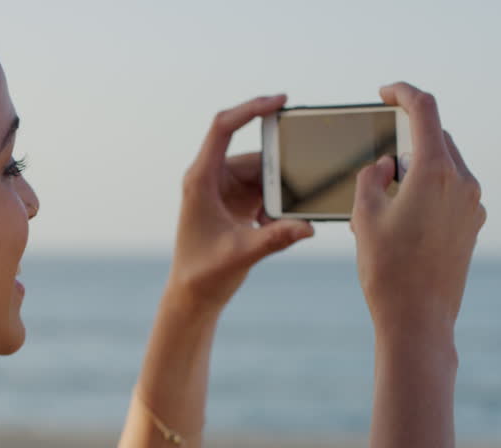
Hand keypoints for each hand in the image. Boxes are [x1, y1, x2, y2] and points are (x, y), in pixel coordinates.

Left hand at [169, 94, 314, 314]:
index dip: (250, 109)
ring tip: (272, 224)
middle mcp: (210, 177)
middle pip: (256, 155)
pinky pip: (266, 189)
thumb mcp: (241, 254)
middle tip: (296, 193)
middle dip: (280, 172)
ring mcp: (223, 187)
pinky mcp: (235, 199)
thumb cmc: (204, 273)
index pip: (223, 128)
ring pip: (265, 174)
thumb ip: (274, 239)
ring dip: (279, 195)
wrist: (193, 293)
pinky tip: (271, 228)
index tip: (281, 100)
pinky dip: (276, 206)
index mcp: (201, 179)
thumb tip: (307, 227)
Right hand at [351, 82, 485, 337]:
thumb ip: (371, 178)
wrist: (418, 318)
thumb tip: (386, 164)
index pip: (425, 110)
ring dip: (416, 169)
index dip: (403, 93)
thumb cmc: (387, 269)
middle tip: (376, 164)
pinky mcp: (472, 223)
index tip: (386, 92)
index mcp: (434, 172)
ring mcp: (472, 204)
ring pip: (444, 166)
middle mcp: (462, 182)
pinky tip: (403, 219)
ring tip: (386, 201)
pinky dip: (427, 191)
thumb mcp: (363, 216)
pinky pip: (451, 191)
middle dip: (405, 141)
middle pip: (435, 139)